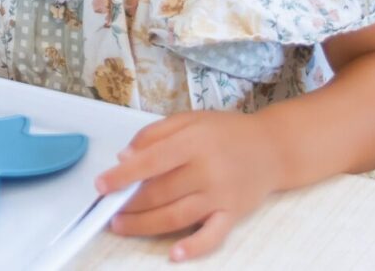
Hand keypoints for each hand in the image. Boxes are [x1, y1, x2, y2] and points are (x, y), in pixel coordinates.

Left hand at [95, 110, 284, 261]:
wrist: (273, 148)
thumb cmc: (227, 132)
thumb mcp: (190, 119)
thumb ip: (155, 133)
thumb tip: (125, 155)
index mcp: (194, 141)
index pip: (151, 160)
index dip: (123, 175)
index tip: (101, 184)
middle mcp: (207, 169)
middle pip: (160, 192)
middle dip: (129, 203)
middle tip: (108, 209)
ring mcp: (221, 195)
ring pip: (177, 216)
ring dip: (145, 225)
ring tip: (122, 226)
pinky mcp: (233, 214)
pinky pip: (212, 236)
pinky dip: (193, 247)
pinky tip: (174, 254)